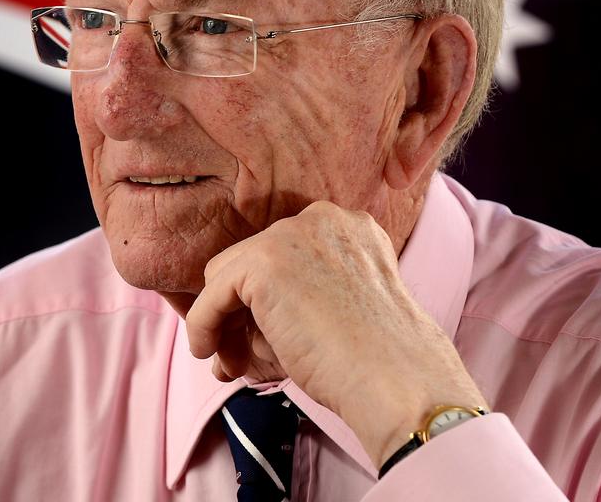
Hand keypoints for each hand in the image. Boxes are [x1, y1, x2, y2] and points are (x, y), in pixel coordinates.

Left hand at [184, 200, 486, 468]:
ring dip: (225, 323)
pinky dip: (202, 326)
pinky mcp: (263, 263)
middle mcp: (320, 218)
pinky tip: (207, 353)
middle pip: (251, 262)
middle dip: (242, 312)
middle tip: (242, 358)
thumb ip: (290, 303)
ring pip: (226, 278)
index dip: (265, 302)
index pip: (282, 256)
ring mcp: (291, 235)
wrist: (398, 381)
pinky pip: (210, 297)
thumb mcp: (337, 311)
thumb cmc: (377, 364)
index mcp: (347, 226)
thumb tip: (227, 328)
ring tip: (233, 365)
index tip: (262, 340)